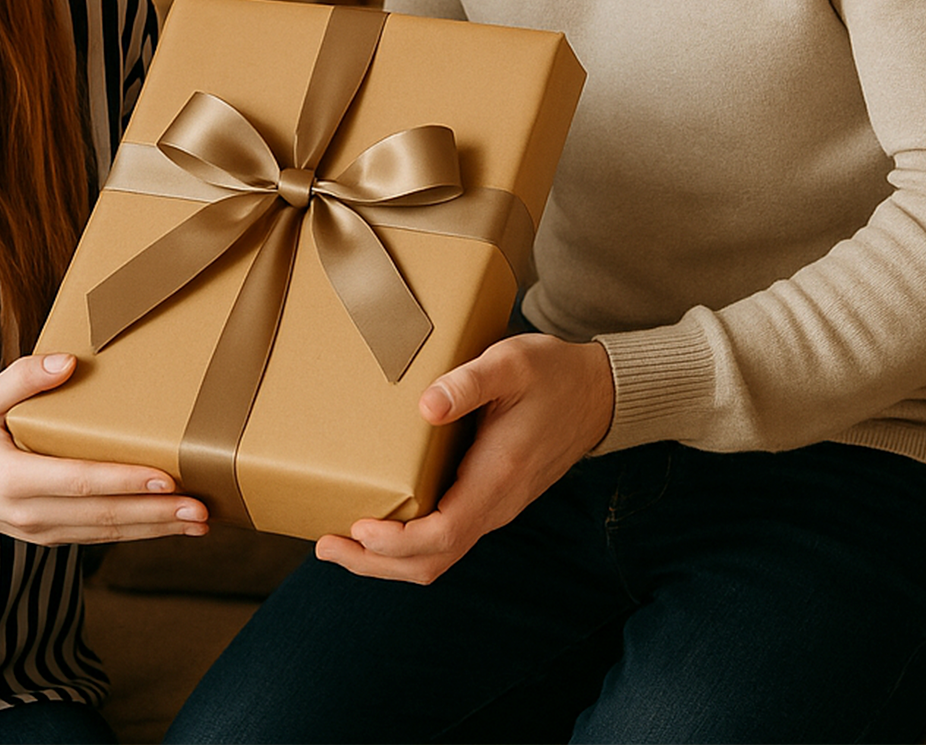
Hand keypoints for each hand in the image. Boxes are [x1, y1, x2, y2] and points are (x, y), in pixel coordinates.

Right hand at [0, 353, 208, 546]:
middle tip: (203, 509)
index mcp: (12, 478)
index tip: (166, 478)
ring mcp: (38, 531)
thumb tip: (68, 360)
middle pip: (103, 516)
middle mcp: (28, 513)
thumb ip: (23, 378)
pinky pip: (96, 536)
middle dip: (156, 514)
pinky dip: (135, 531)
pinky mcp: (47, 536)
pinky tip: (166, 525)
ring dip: (155, 529)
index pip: (79, 482)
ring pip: (106, 533)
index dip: (124, 481)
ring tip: (200, 522)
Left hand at [315, 334, 612, 584]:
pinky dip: (409, 543)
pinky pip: (447, 536)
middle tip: (326, 546)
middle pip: (434, 560)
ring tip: (341, 543)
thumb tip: (427, 405)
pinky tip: (381, 523)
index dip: (398, 541)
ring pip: (440, 555)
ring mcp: (496, 506)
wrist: (598, 393)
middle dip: (378, 563)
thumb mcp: (512, 363)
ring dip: (389, 558)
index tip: (359, 528)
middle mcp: (497, 504)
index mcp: (498, 476)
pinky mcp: (491, 499)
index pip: (444, 533)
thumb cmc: (552, 373)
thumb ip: (470, 382)